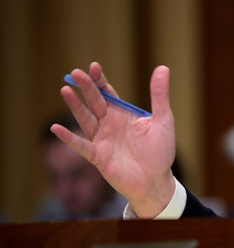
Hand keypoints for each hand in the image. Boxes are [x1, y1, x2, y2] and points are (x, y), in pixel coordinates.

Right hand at [50, 62, 176, 217]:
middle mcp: (109, 124)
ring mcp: (102, 140)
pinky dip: (69, 138)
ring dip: (75, 106)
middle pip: (95, 102)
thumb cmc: (161, 151)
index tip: (94, 67)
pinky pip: (81, 145)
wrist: (157, 181)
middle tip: (76, 73)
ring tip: (65, 90)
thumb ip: (160, 95)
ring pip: (85, 119)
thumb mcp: (163, 119)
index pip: (108, 93)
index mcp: (123, 114)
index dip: (100, 80)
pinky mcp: (98, 157)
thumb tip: (163, 68)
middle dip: (86, 88)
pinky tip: (56, 128)